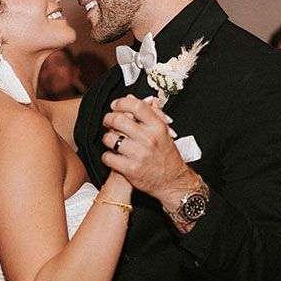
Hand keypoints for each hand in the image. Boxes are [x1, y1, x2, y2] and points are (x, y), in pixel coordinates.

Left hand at [100, 95, 198, 209]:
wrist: (173, 182)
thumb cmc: (167, 156)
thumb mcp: (163, 132)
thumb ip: (149, 113)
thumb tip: (133, 97)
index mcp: (158, 127)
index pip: (137, 106)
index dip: (122, 102)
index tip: (116, 105)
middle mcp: (149, 139)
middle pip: (119, 120)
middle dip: (109, 119)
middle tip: (108, 121)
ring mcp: (139, 155)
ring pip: (110, 138)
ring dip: (107, 138)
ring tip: (112, 140)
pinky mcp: (130, 169)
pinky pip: (108, 157)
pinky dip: (107, 156)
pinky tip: (113, 155)